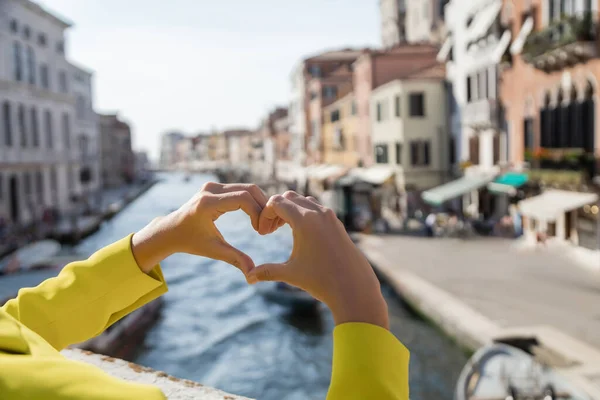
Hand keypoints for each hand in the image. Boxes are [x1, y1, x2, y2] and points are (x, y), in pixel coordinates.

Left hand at [132, 182, 268, 273]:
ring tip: (262, 224)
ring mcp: (213, 186)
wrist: (170, 231)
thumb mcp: (213, 250)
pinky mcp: (215, 186)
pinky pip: (240, 189)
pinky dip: (251, 201)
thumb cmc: (190, 242)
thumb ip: (235, 259)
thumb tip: (252, 274)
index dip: (257, 213)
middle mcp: (210, 189)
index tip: (260, 232)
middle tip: (267, 227)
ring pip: (247, 188)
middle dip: (262, 207)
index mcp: (208, 203)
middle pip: (248, 189)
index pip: (243, 199)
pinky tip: (255, 217)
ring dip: (259, 204)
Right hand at [248, 191, 388, 328]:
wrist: (353, 286)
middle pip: (289, 197)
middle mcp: (318, 213)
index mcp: (304, 220)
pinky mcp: (336, 222)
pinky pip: (316, 208)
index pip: (276, 202)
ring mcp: (329, 216)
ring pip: (303, 200)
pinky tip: (300, 234)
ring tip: (282, 230)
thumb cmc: (321, 280)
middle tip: (270, 230)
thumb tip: (248, 277)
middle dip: (276, 209)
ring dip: (290, 210)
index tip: (262, 233)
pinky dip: (304, 214)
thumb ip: (267, 271)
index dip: (264, 214)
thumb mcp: (291, 274)